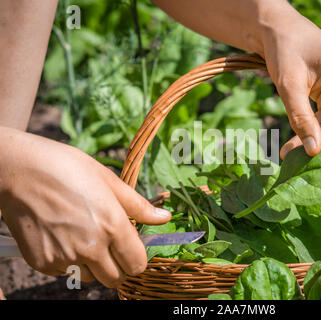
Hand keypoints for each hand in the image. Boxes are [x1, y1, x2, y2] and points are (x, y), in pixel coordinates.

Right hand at [0, 127, 170, 287]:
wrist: (19, 169)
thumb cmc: (67, 168)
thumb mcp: (108, 180)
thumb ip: (138, 205)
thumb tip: (165, 218)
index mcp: (112, 226)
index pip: (137, 264)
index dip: (137, 257)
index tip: (131, 247)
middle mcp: (91, 247)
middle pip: (116, 278)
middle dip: (118, 265)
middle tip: (110, 244)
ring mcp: (65, 258)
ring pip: (92, 277)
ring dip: (94, 265)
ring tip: (84, 237)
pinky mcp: (43, 263)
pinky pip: (66, 272)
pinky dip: (69, 261)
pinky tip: (63, 236)